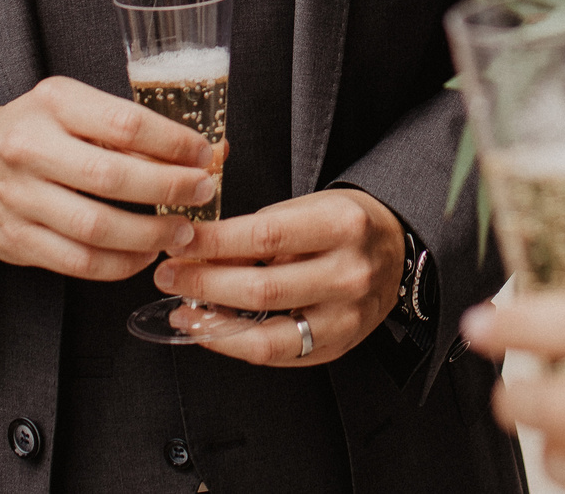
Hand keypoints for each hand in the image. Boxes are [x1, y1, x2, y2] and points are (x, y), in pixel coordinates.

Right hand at [0, 78, 219, 281]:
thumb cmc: (26, 131)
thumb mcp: (65, 106)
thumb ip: (123, 125)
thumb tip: (200, 150)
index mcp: (53, 105)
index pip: (124, 123)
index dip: (173, 143)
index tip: (204, 154)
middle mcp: (32, 149)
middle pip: (113, 176)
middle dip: (169, 189)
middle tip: (201, 192)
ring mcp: (21, 198)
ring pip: (96, 227)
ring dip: (150, 234)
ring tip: (181, 231)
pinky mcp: (17, 240)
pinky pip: (77, 261)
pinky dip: (119, 264)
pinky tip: (143, 254)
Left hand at [152, 187, 402, 366]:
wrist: (396, 251)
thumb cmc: (345, 224)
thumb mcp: (308, 207)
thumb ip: (258, 229)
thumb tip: (198, 249)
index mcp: (342, 226)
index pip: (264, 236)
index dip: (213, 242)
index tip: (179, 241)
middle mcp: (348, 274)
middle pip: (261, 289)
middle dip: (203, 283)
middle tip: (168, 274)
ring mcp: (345, 318)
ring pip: (266, 335)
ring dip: (213, 324)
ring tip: (182, 309)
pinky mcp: (337, 347)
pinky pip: (277, 356)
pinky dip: (236, 344)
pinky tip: (211, 329)